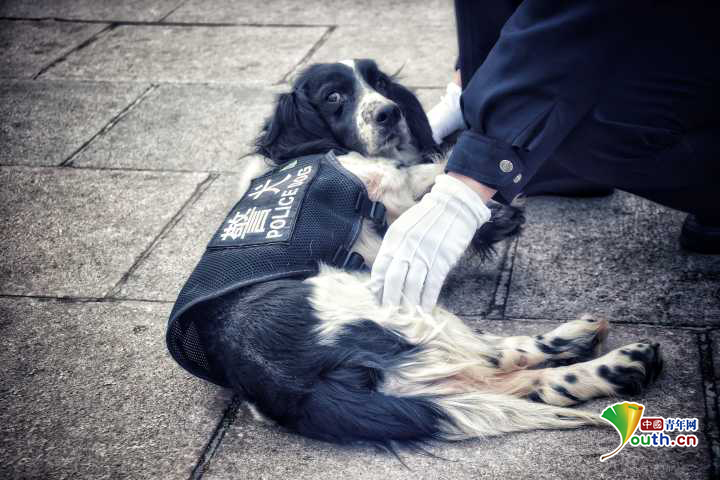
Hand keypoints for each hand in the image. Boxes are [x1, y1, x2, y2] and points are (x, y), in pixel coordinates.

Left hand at [369, 174, 491, 310]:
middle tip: (389, 316)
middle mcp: (407, 247)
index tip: (376, 301)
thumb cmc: (427, 218)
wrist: (454, 206)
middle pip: (393, 280)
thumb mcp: (404, 228)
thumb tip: (385, 274)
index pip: (379, 268)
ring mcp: (425, 254)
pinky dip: (427, 300)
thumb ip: (394, 249)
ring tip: (406, 318)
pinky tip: (424, 309)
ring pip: (412, 286)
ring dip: (408, 304)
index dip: (377, 288)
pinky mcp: (442, 260)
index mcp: (394, 238)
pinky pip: (432, 284)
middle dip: (389, 301)